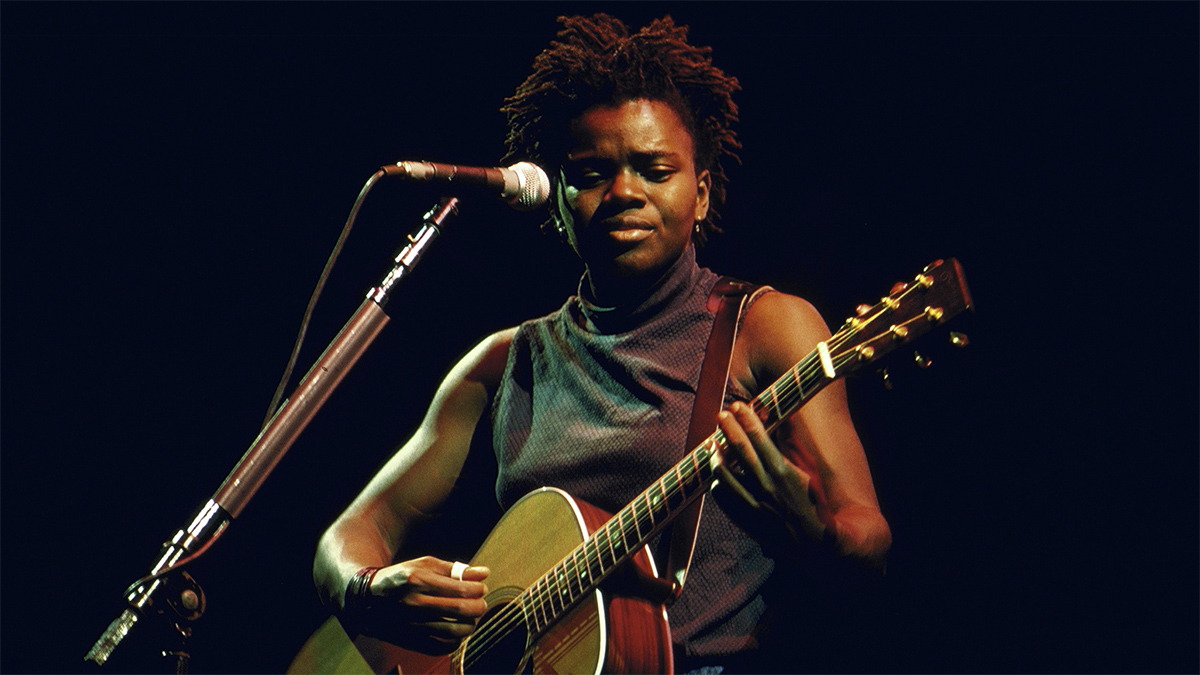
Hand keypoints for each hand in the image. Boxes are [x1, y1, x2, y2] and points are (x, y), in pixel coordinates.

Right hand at [352, 556, 489, 654]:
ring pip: (455, 632)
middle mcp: (414, 603)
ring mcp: (412, 624)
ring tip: (470, 617)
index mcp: (418, 580)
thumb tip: (483, 573)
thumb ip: (455, 569)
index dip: (478, 589)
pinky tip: (457, 632)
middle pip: (461, 610)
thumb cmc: (401, 577)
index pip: (462, 589)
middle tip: (480, 603)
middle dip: (479, 607)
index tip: (480, 588)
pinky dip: (455, 641)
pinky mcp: (410, 641)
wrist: (367, 599)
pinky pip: (441, 647)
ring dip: (470, 624)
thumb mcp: (425, 565)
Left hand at [713, 401, 826, 544]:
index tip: (739, 406)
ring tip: (713, 443)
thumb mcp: (810, 474)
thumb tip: (786, 419)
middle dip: (729, 429)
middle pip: (740, 451)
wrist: (820, 548)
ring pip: (725, 475)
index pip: (760, 439)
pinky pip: (724, 500)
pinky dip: (719, 485)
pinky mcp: (746, 522)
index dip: (747, 419)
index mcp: (784, 474)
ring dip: (717, 456)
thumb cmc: (817, 507)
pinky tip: (718, 476)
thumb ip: (793, 446)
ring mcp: (754, 506)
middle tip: (722, 414)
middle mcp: (767, 488)